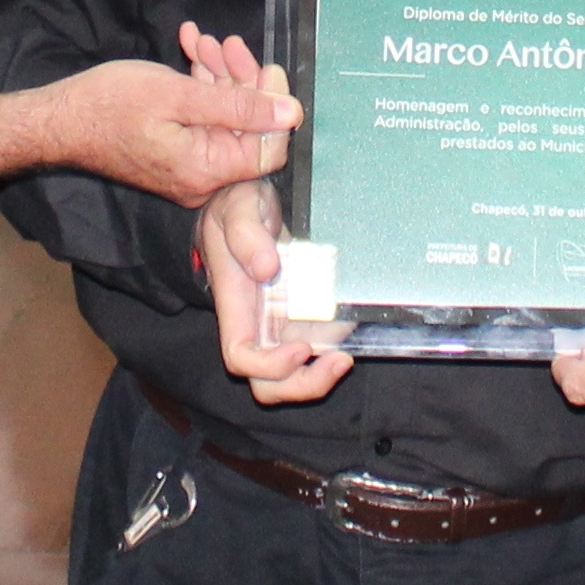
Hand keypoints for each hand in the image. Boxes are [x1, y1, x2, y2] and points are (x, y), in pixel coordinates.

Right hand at [44, 53, 296, 208]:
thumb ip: (239, 106)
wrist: (59, 119)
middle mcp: (202, 178)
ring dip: (217, 76)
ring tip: (199, 40)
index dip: (274, 105)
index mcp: (207, 169)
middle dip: (240, 80)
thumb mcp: (179, 95)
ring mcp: (187, 167)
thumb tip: (293, 114)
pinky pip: (200, 120)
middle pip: (246, 129)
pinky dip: (199, 87)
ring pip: (222, 118)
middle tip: (226, 42)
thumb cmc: (110, 104)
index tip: (267, 68)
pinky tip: (189, 51)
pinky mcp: (174, 153)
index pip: (271, 148)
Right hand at [200, 179, 353, 404]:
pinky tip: (348, 329)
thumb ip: (247, 234)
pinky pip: (315, 347)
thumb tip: (266, 269)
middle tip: (337, 362)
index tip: (300, 348)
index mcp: (235, 305)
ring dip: (320, 377)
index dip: (269, 365)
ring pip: (292, 376)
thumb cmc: (237, 205)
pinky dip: (332, 349)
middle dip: (302, 385)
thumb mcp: (238, 206)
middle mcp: (256, 323)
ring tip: (345, 357)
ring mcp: (278, 323)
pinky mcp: (299, 316)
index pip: (241, 357)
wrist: (247, 199)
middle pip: (268, 384)